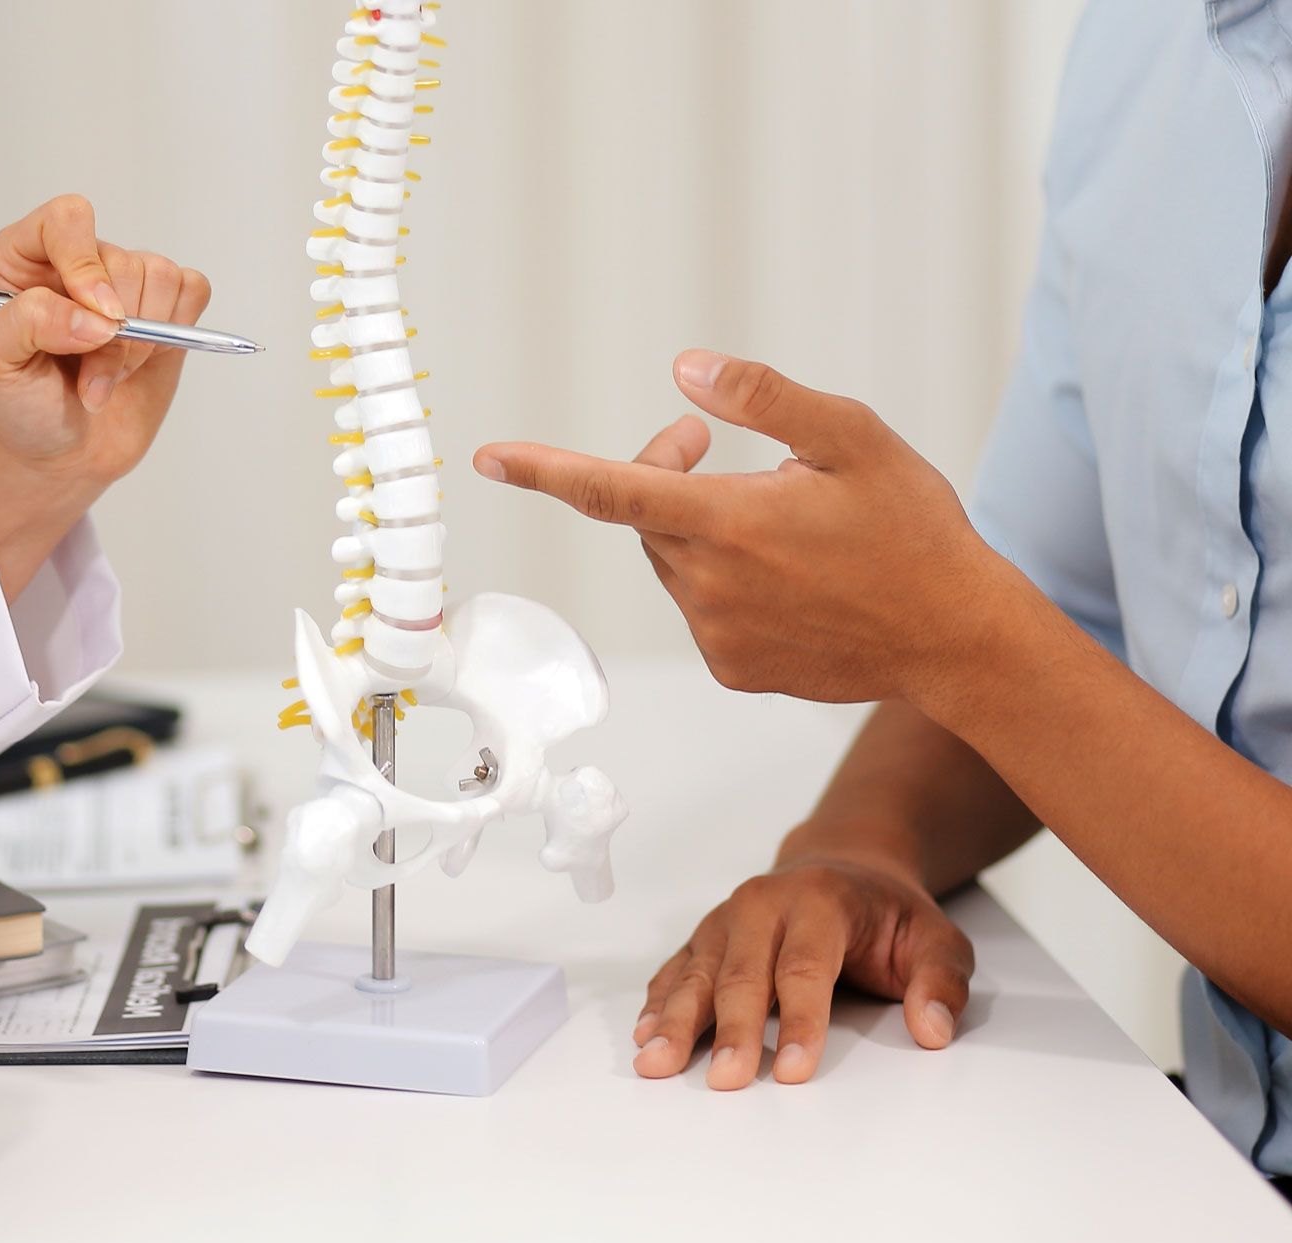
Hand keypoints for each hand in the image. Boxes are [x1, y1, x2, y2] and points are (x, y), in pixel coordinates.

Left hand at [0, 194, 211, 602]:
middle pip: (122, 260)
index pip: (66, 220)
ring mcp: (123, 284)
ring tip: (107, 376)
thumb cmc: (19, 408)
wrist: (62, 455)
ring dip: (139, 345)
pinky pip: (192, 290)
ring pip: (160, 277)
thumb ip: (26, 323)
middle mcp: (75, 260)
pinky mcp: (165, 308)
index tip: (94, 318)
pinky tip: (141, 363)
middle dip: (114, 334)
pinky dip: (176, 333)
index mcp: (23, 260)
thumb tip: (92, 316)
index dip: (86, 264)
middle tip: (88, 375)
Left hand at [474, 350, 1014, 706]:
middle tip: (708, 445)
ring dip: (701, 532)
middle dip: (665, 476)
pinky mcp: (731, 668)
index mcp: (730, 522)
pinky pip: (700, 609)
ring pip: (672, 563)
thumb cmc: (913, 530)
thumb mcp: (853, 437)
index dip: (544, 469)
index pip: (612, 490)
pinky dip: (724, 582)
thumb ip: (765, 398)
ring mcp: (717, 635)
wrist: (956, 638)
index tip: (490, 457)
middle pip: (646, 517)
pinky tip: (790, 579)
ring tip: (782, 526)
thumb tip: (685, 370)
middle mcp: (710, 585)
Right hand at [632, 851, 974, 1088]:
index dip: (802, 1022)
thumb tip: (933, 1030)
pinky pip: (677, 970)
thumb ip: (940, 981)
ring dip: (675, 1020)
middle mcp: (762, 904)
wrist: (842, 864)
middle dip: (734, 1030)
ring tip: (655, 1062)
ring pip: (698, 973)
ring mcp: (726, 919)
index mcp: (819, 903)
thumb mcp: (936, 938)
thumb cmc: (887, 913)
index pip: (805, 967)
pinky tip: (646, 1034)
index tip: (796, 1072)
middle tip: (727, 1081)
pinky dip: (660, 1002)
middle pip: (743, 974)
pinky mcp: (706, 937)